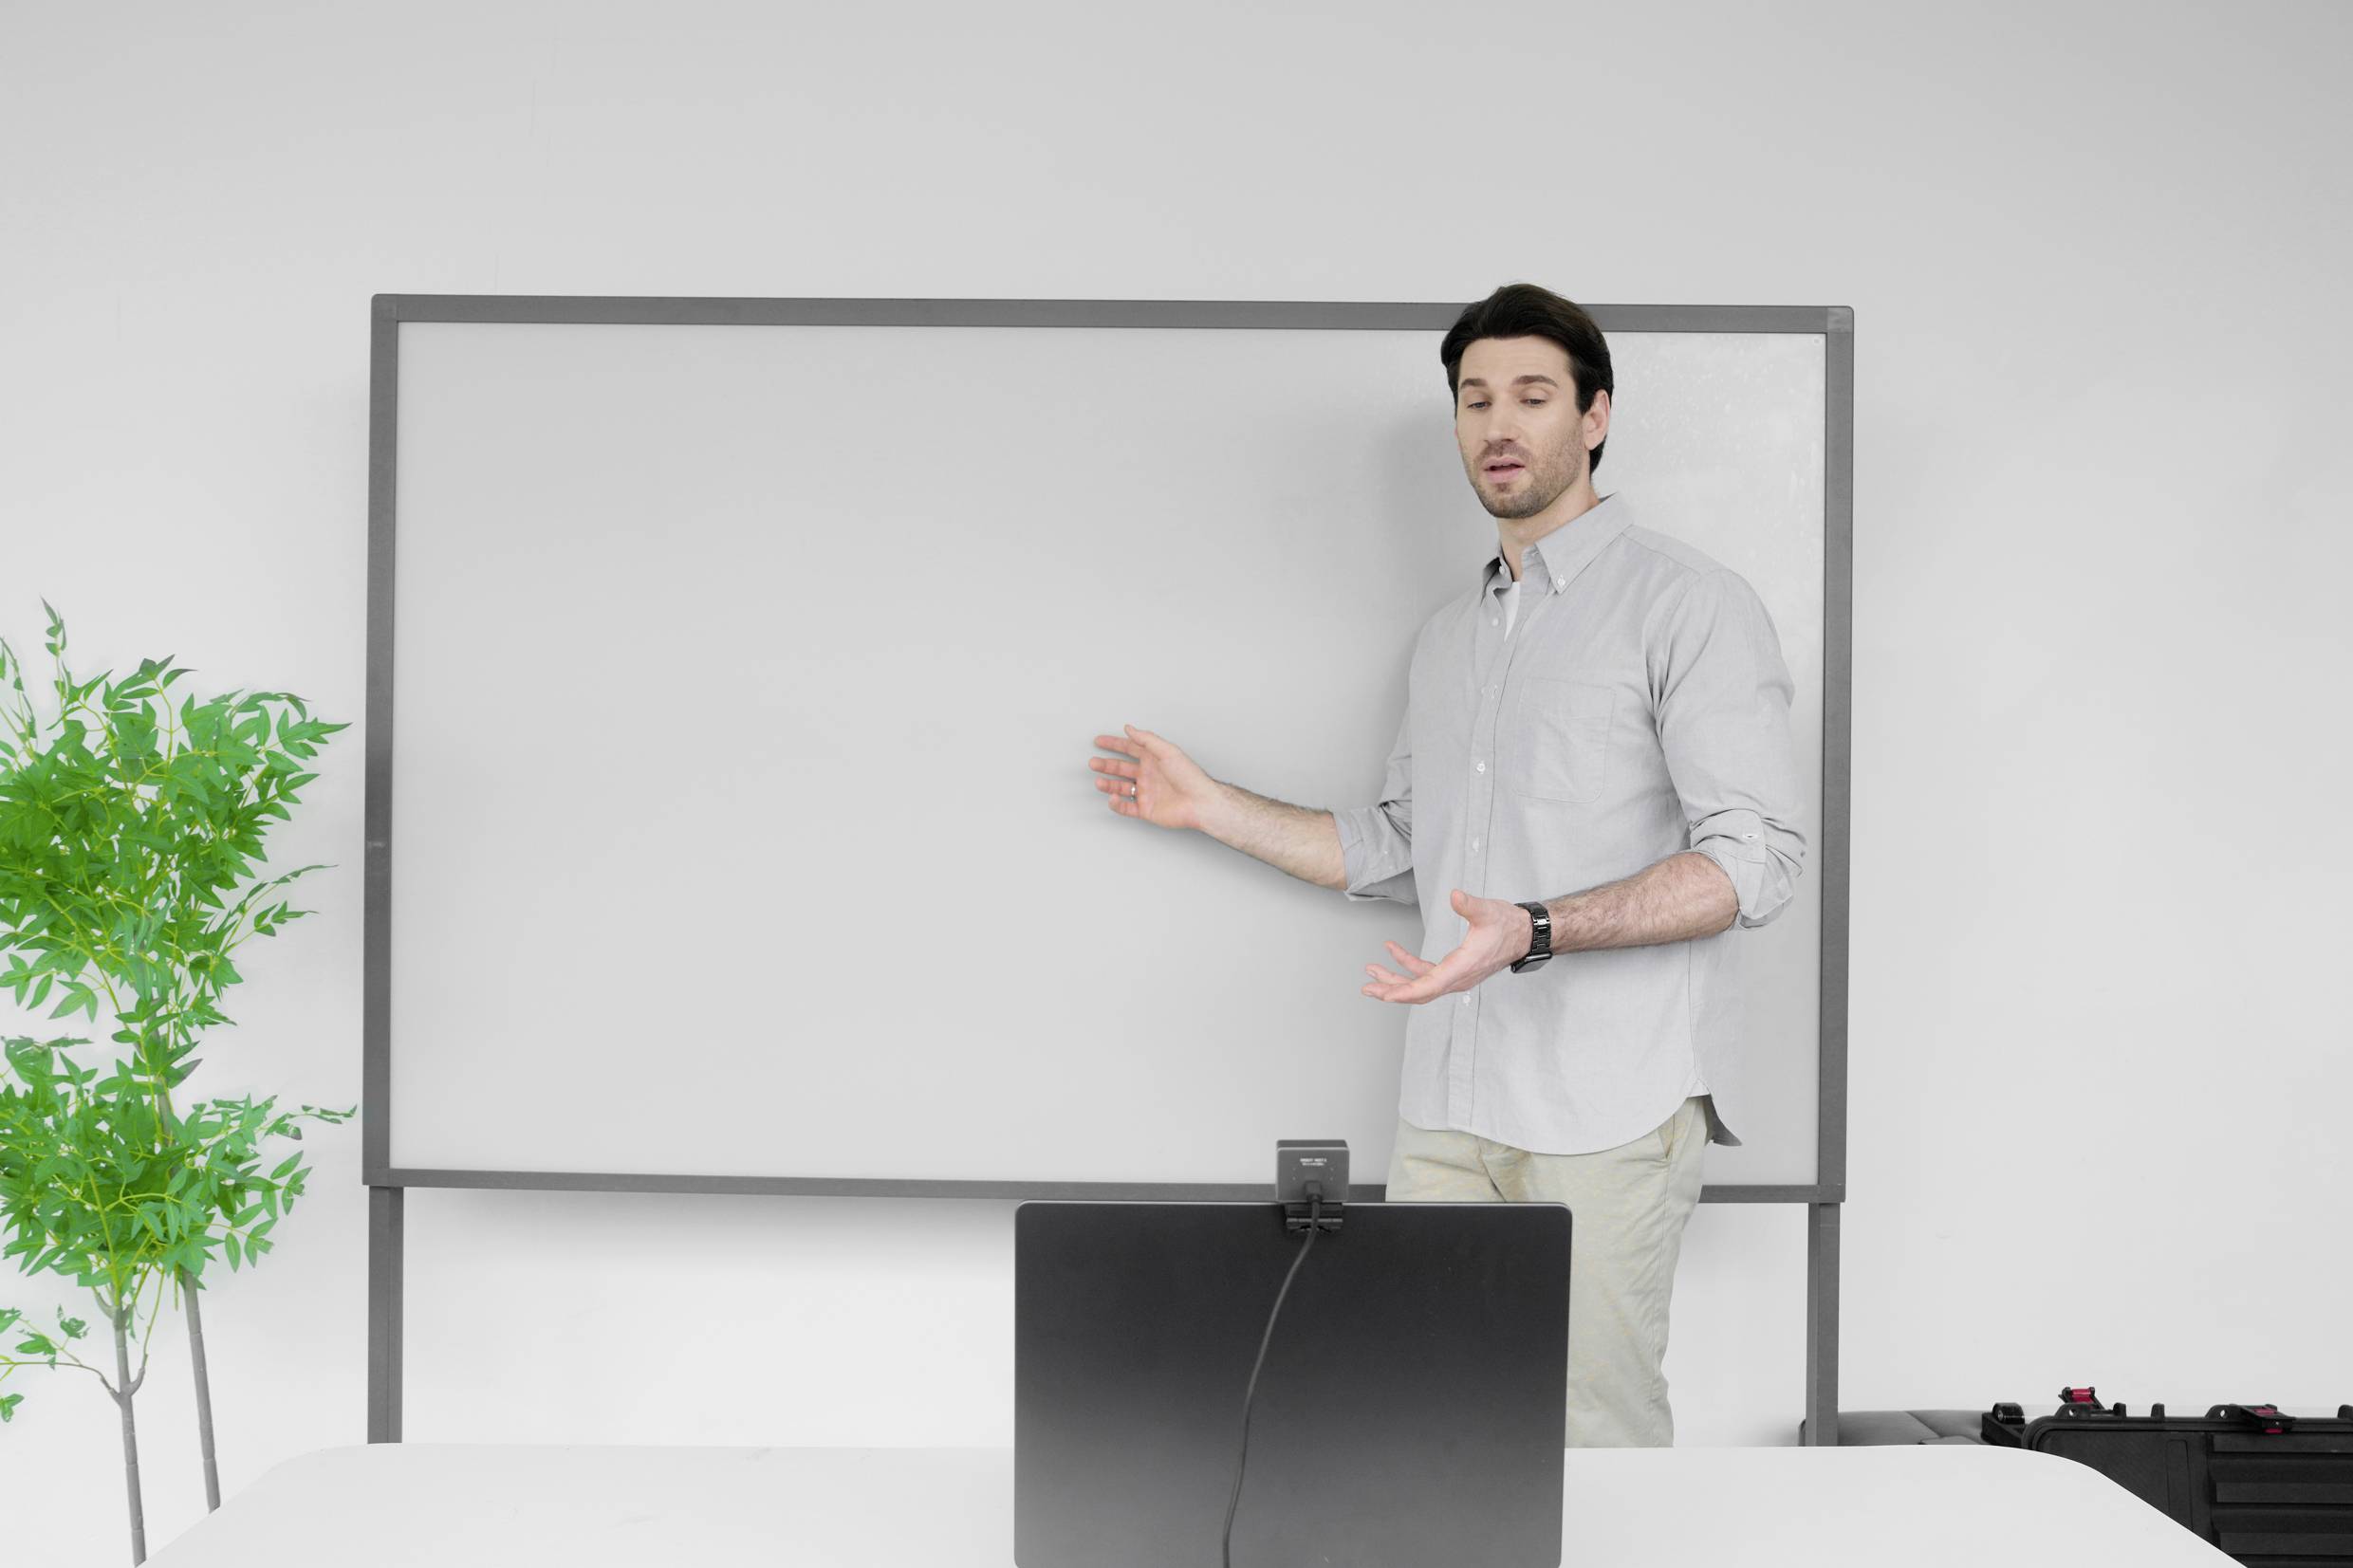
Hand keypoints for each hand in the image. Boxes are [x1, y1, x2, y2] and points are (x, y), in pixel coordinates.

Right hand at [1089, 723, 1217, 831]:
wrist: (1199, 802)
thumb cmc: (1189, 776)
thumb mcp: (1167, 751)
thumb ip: (1146, 739)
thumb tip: (1129, 728)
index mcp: (1153, 759)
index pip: (1130, 748)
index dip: (1114, 744)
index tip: (1099, 741)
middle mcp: (1148, 775)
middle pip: (1121, 768)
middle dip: (1106, 765)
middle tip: (1093, 763)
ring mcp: (1146, 792)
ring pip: (1121, 787)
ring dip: (1108, 784)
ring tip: (1099, 781)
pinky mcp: (1146, 809)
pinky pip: (1126, 807)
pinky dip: (1117, 804)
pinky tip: (1113, 798)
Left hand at [1360, 889, 1536, 1003]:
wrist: (1523, 934)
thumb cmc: (1507, 925)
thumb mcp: (1488, 911)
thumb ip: (1470, 905)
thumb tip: (1455, 896)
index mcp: (1463, 967)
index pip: (1430, 985)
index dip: (1405, 992)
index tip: (1385, 995)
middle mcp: (1458, 977)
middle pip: (1420, 991)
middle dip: (1392, 990)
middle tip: (1368, 988)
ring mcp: (1456, 976)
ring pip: (1421, 984)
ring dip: (1396, 978)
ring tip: (1372, 969)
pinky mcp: (1454, 970)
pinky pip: (1427, 973)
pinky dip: (1409, 964)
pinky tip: (1394, 951)